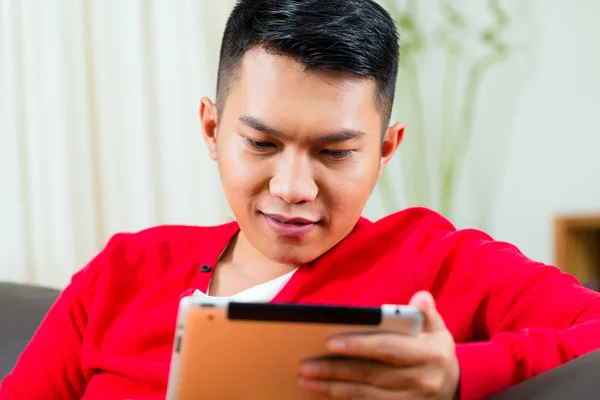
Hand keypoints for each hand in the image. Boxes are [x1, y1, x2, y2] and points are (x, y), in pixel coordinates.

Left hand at [298, 291, 459, 398]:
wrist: (453, 387)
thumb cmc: (434, 351)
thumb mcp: (437, 329)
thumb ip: (427, 313)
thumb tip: (421, 298)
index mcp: (430, 355)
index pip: (388, 349)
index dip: (358, 346)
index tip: (329, 342)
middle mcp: (422, 381)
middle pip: (371, 374)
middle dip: (335, 370)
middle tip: (305, 364)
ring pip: (364, 396)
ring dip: (331, 389)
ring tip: (305, 380)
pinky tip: (322, 394)